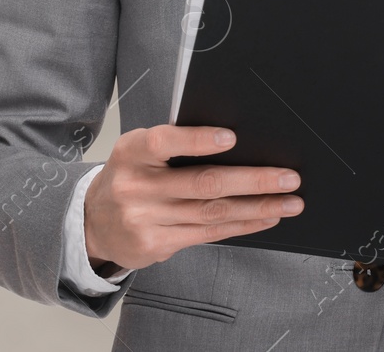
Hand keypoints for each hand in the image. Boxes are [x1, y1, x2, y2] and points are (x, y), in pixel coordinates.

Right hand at [84, 124, 303, 271]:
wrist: (94, 222)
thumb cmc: (130, 175)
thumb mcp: (139, 152)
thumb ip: (175, 145)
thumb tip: (236, 142)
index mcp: (131, 153)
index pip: (163, 142)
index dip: (197, 140)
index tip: (232, 138)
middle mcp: (135, 187)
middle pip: (203, 183)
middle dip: (252, 180)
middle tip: (289, 177)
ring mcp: (144, 220)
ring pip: (212, 212)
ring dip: (257, 207)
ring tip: (290, 201)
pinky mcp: (155, 246)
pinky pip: (208, 234)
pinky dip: (242, 225)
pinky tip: (265, 217)